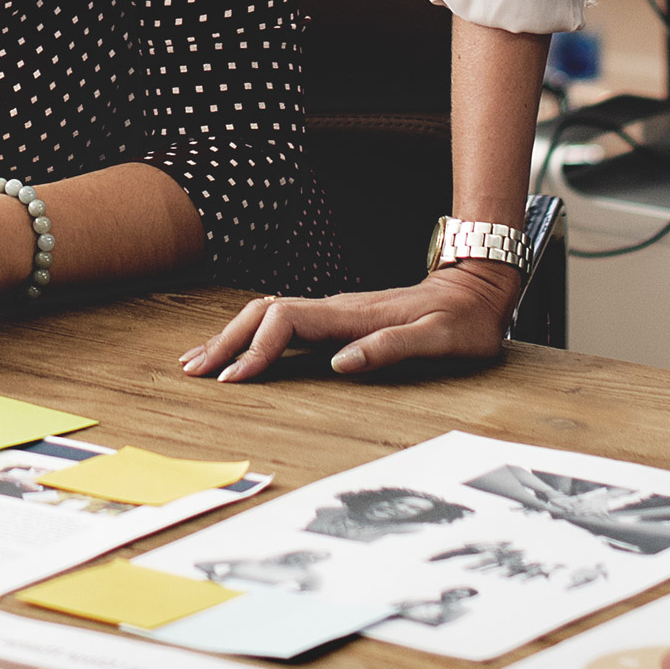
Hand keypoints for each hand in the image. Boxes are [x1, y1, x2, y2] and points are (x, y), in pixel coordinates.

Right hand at [179, 260, 520, 383]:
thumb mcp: (438, 340)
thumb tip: (340, 364)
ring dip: (232, 336)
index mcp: (353, 315)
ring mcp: (334, 311)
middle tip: (192, 371)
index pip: (286, 321)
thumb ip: (391, 348)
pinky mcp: (337, 318)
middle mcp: (336, 308)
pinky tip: (239, 350)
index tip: (233, 381)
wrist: (477, 288)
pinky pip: (282, 321)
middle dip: (225, 341)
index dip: (255, 349)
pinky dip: (252, 334)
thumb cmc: (463, 320)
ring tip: (198, 361)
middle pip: (263, 313)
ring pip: (267, 314)